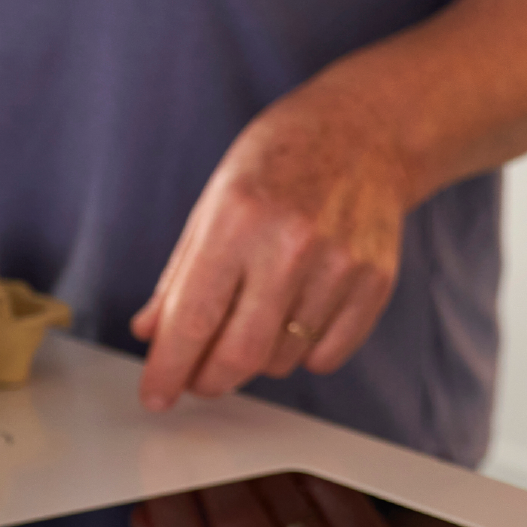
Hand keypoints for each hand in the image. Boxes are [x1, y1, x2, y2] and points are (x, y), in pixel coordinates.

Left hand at [130, 93, 408, 407]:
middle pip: (239, 355)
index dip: (168, 368)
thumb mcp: (214, 201)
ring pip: (282, 359)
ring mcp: (339, 265)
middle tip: (197, 376)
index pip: (193, 319)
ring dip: (256, 358)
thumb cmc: (280, 160)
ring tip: (256, 317)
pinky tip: (297, 315)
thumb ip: (180, 274)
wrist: (365, 132)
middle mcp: (291, 245)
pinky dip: (304, 352)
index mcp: (238, 218)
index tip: (155, 395)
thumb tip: (150, 333)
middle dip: (208, 379)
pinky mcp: (375, 281)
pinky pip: (328, 354)